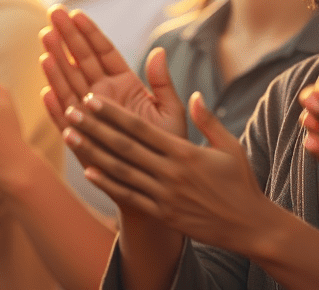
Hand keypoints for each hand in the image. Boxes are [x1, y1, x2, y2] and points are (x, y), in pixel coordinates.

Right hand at [40, 6, 185, 137]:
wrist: (158, 181)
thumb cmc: (167, 147)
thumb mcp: (170, 110)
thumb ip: (162, 82)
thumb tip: (159, 52)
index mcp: (125, 85)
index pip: (104, 53)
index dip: (90, 33)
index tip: (76, 13)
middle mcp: (104, 96)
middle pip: (82, 61)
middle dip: (67, 37)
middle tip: (53, 13)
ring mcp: (91, 115)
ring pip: (70, 83)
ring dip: (57, 62)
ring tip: (44, 38)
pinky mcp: (83, 137)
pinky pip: (66, 120)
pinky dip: (56, 106)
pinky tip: (46, 89)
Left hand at [63, 91, 277, 255]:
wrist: (247, 223)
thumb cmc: (240, 181)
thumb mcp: (230, 146)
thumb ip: (208, 120)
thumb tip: (194, 94)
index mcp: (186, 152)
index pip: (142, 129)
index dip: (114, 114)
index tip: (93, 100)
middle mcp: (171, 172)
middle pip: (124, 146)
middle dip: (95, 127)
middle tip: (72, 111)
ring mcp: (164, 195)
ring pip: (121, 170)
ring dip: (93, 152)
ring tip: (71, 135)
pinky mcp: (162, 213)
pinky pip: (129, 196)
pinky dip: (107, 184)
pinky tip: (88, 171)